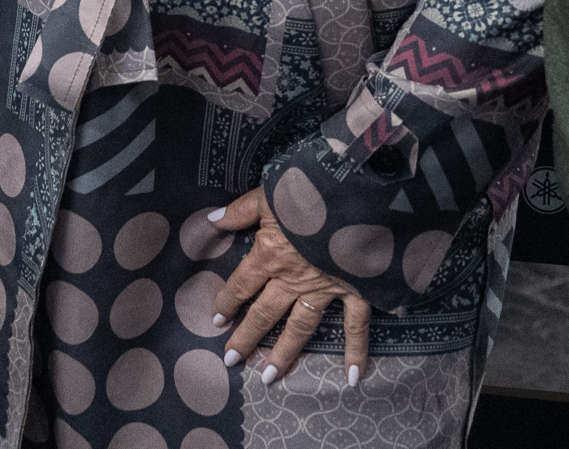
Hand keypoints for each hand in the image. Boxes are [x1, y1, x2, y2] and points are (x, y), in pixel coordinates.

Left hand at [207, 187, 372, 388]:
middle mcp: (294, 278)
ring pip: (301, 327)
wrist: (355, 195)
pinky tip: (352, 377)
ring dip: (284, 353)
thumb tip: (211, 220)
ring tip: (269, 377)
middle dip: (246, 337)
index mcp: (270, 254)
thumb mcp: (270, 194)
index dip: (228, 301)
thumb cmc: (310, 190)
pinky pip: (355, 325)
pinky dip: (357, 350)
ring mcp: (325, 288)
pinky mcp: (355, 290)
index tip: (216, 321)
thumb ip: (241, 210)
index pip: (242, 284)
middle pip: (265, 313)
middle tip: (231, 360)